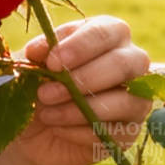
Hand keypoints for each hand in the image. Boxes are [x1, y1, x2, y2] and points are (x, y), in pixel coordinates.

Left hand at [6, 16, 152, 164]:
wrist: (32, 131)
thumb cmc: (35, 87)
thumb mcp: (29, 67)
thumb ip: (36, 55)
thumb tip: (38, 50)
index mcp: (107, 35)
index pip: (106, 31)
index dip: (80, 46)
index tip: (51, 63)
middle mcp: (130, 62)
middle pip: (124, 63)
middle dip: (83, 79)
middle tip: (45, 92)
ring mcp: (135, 98)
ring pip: (125, 101)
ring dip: (80, 109)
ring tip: (46, 114)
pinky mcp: (130, 131)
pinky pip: (116, 132)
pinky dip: (81, 132)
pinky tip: (58, 129)